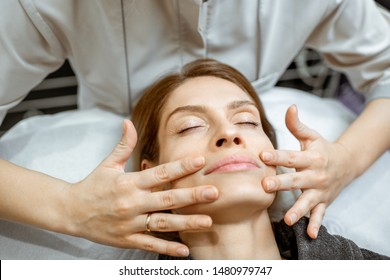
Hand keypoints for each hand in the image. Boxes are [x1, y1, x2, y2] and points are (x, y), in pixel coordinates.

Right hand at [64, 120, 217, 256]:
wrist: (70, 212)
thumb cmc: (92, 185)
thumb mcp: (108, 164)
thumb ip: (123, 145)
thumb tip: (128, 122)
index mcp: (129, 182)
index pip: (159, 173)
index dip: (181, 167)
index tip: (200, 161)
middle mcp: (132, 202)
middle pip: (167, 199)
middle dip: (192, 195)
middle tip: (214, 193)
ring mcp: (130, 223)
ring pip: (163, 223)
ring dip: (186, 223)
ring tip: (207, 221)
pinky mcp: (127, 238)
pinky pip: (150, 244)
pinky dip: (167, 248)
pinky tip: (184, 251)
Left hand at [260, 105, 352, 238]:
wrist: (346, 163)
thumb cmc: (322, 149)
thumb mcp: (311, 136)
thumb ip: (297, 125)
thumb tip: (289, 107)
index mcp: (311, 157)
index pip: (292, 156)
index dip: (278, 155)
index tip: (263, 155)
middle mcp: (316, 175)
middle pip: (297, 180)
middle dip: (282, 183)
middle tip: (266, 186)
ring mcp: (321, 190)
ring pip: (309, 202)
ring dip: (299, 210)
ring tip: (288, 219)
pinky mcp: (324, 201)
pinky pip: (321, 214)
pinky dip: (317, 224)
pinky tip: (311, 235)